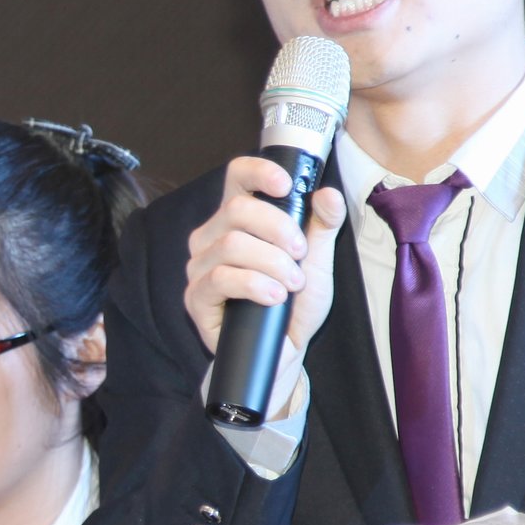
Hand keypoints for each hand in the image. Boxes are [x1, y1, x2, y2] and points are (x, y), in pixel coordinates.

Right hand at [184, 156, 349, 358]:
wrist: (284, 353)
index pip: (237, 177)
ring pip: (231, 244)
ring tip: (292, 284)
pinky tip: (274, 297)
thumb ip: (323, 226)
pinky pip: (221, 278)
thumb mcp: (317, 262)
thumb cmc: (294, 304)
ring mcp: (201, 267)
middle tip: (301, 254)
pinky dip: (254, 285)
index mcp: (238, 219)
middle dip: (278, 229)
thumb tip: (328, 194)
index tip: (287, 185)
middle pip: (237, 209)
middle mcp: (212, 237)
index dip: (258, 172)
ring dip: (271, 263)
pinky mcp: (196, 297)